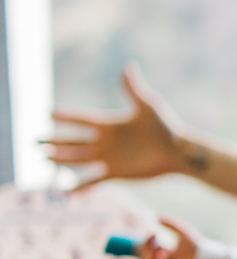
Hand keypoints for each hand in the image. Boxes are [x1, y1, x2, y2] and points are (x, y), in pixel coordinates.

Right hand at [46, 64, 186, 187]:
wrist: (179, 153)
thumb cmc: (165, 127)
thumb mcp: (147, 106)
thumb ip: (133, 88)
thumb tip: (128, 66)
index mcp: (109, 124)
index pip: (81, 120)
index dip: (65, 117)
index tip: (48, 114)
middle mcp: (106, 141)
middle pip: (74, 141)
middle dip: (55, 141)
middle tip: (36, 142)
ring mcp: (110, 158)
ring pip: (80, 159)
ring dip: (62, 160)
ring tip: (44, 159)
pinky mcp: (117, 173)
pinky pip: (95, 180)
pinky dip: (82, 186)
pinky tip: (67, 192)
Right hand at [140, 218, 198, 258]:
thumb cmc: (197, 249)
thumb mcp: (183, 233)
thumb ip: (171, 225)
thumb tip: (157, 216)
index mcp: (166, 257)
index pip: (149, 252)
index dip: (147, 243)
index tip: (153, 233)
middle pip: (145, 258)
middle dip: (146, 247)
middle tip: (155, 238)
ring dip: (149, 255)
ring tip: (160, 247)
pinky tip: (161, 254)